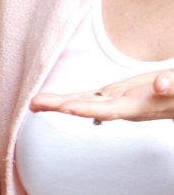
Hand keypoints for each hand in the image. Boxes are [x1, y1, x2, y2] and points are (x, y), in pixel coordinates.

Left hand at [30, 70, 173, 121]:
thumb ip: (170, 87)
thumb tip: (161, 84)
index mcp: (136, 106)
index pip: (106, 109)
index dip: (85, 109)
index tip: (65, 108)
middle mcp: (122, 106)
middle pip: (87, 106)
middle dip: (60, 106)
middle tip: (35, 104)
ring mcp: (118, 101)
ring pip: (84, 101)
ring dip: (59, 102)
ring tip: (35, 103)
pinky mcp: (117, 95)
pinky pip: (90, 97)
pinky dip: (73, 98)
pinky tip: (54, 103)